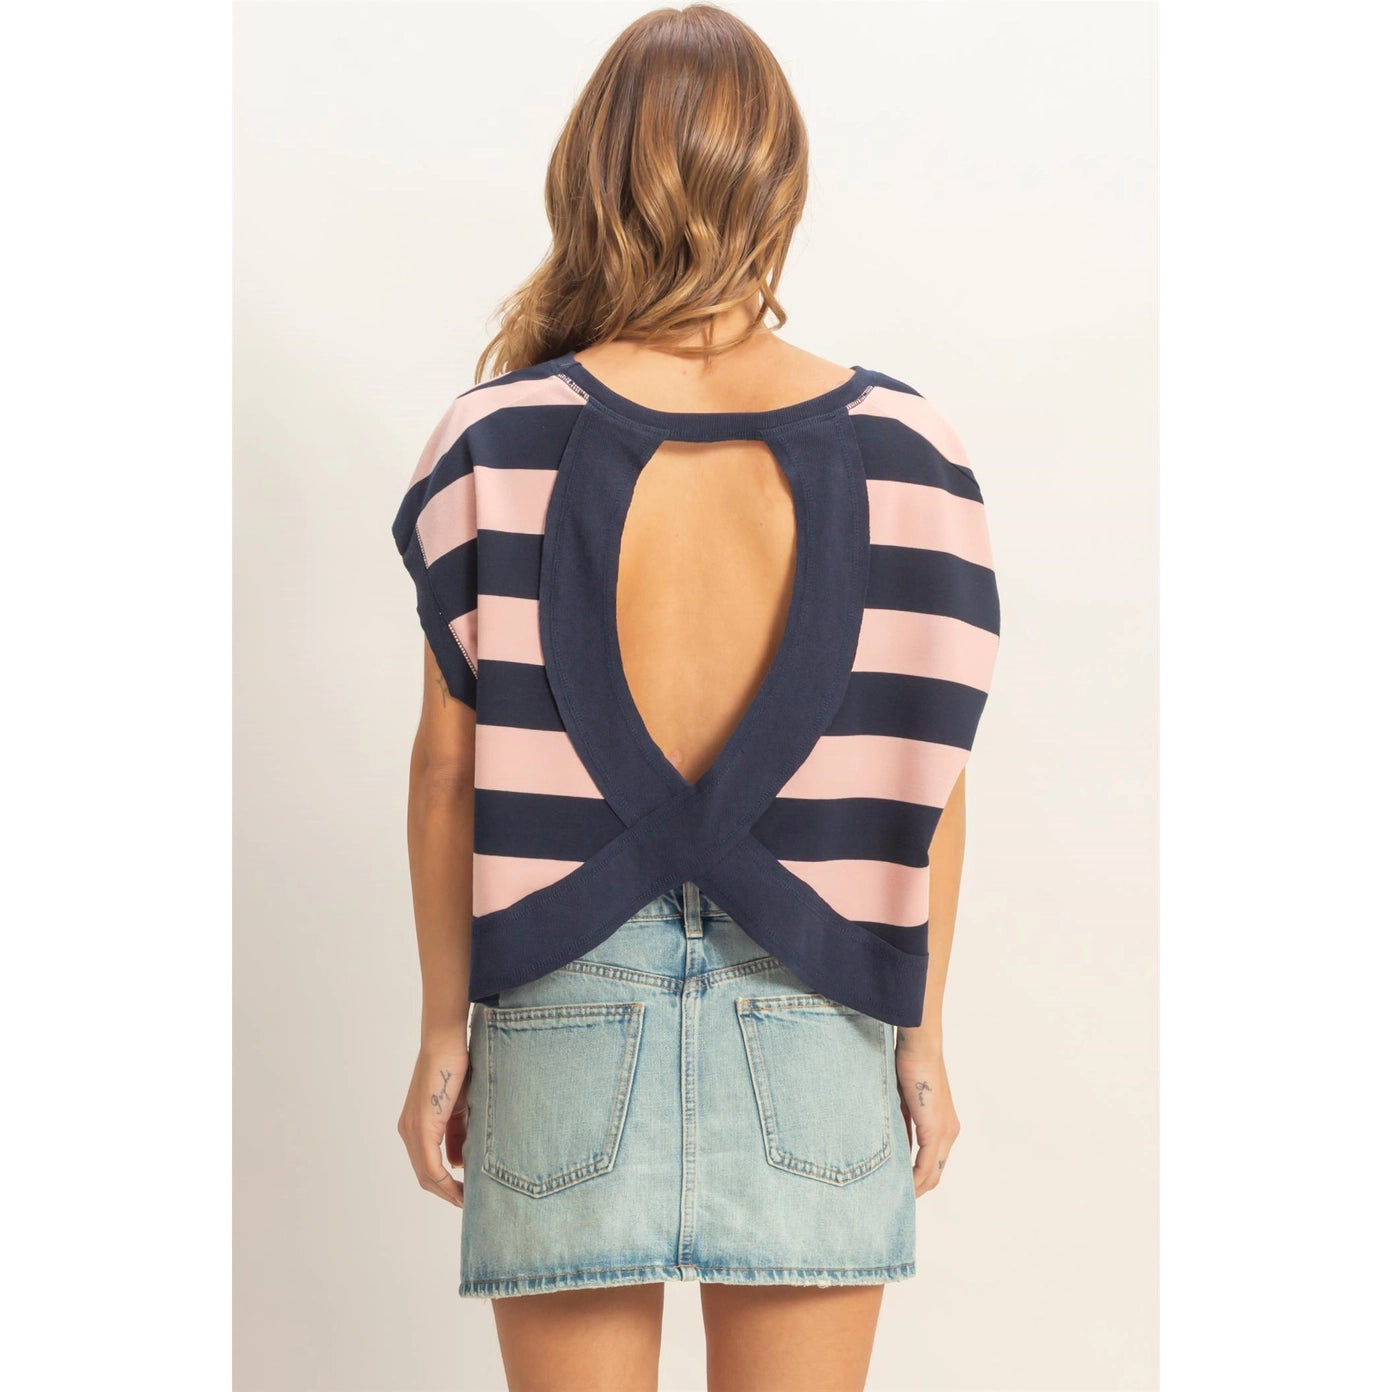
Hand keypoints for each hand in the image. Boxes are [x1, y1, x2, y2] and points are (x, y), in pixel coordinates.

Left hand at [398, 1042, 470, 1206]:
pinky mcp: (422, 1127)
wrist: (446, 1042)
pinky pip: (431, 1166)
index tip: (466, 1193)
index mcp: (416, 1125)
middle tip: (470, 1203)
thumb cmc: (456, 1067)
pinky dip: (446, 1183)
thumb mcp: (460, 1107)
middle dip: (447, 1193)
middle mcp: (408, 1131)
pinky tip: (462, 1190)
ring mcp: (413, 1130)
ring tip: (469, 1200)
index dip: (445, 1184)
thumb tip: (460, 1162)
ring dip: (448, 1192)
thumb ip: (458, 1134)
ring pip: (427, 1175)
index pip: (427, 1165)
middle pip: (425, 1176)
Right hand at [895, 1043, 960, 1195]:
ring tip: (895, 1197)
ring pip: (933, 1173)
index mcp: (943, 1123)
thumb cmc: (908, 1064)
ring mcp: (945, 1131)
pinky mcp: (935, 1129)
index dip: (918, 1177)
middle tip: (895, 1197)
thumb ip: (901, 1122)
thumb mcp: (903, 1100)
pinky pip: (926, 1164)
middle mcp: (949, 1131)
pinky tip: (901, 1186)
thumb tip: (889, 1141)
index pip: (934, 1161)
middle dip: (917, 1188)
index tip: (899, 1185)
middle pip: (935, 1173)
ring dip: (915, 1187)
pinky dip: (914, 1179)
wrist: (920, 1046)